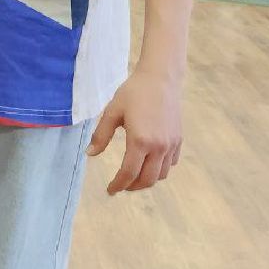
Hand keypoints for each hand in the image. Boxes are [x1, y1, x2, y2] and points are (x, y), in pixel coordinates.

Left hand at [87, 70, 181, 194]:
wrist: (161, 78)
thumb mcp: (112, 112)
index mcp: (140, 141)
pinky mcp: (178, 140)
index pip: (129, 173)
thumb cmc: (133, 93)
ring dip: (146, 180)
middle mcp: (159, 147)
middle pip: (147, 179)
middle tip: (120, 186)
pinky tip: (149, 163)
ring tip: (133, 177)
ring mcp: (171, 144)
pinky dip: (159, 169)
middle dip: (132, 187)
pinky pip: (170, 163)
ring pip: (161, 174)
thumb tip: (90, 154)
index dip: (118, 184)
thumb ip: (101, 135)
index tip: (110, 190)